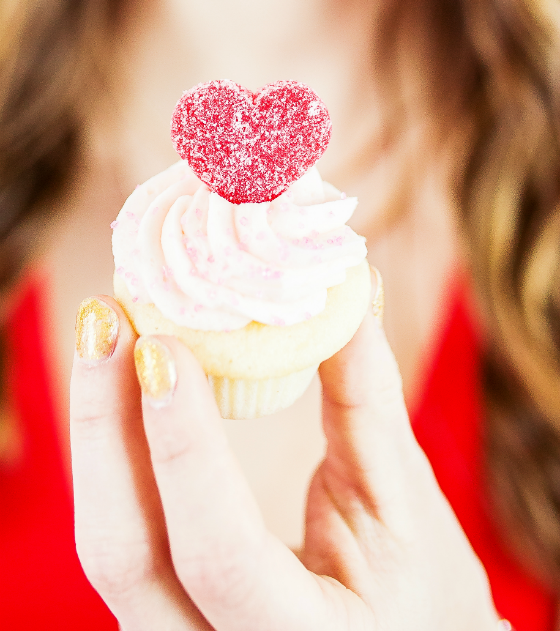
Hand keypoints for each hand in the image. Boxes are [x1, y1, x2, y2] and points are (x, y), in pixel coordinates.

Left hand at [70, 275, 500, 629]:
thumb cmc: (421, 593)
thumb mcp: (405, 505)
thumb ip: (368, 399)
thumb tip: (346, 290)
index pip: (219, 553)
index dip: (185, 448)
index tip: (162, 348)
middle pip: (122, 553)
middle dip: (103, 425)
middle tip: (105, 318)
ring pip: (108, 538)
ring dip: (100, 427)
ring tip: (106, 331)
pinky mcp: (160, 608)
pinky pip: (121, 527)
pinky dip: (115, 450)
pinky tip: (121, 383)